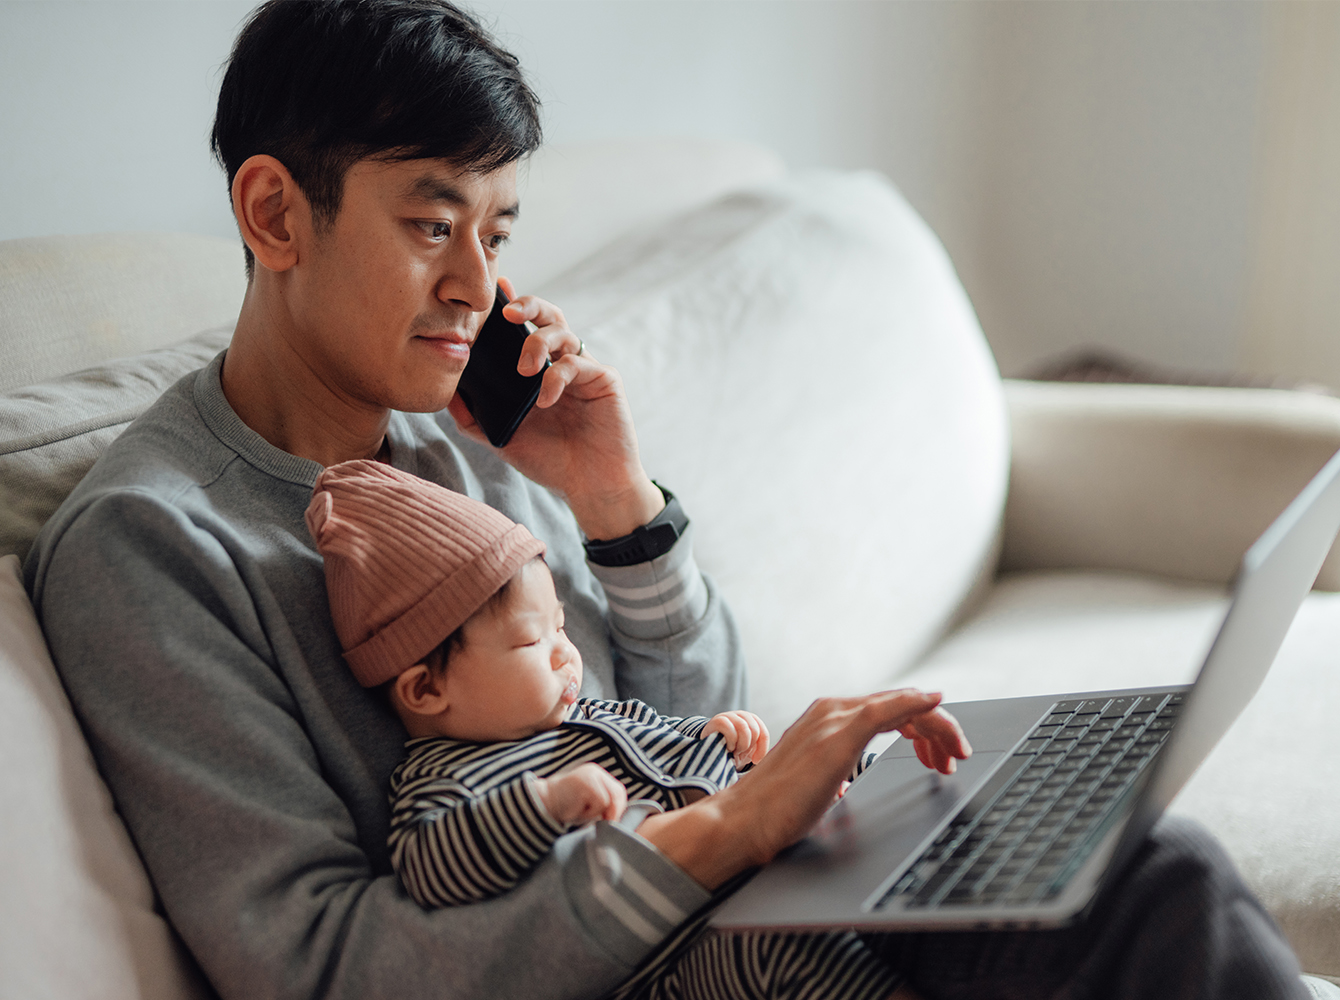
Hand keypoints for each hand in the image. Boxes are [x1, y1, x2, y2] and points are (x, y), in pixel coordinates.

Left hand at [445, 277, 663, 539]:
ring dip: (538, 342)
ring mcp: (585, 369)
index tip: (498, 289)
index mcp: (540, 371)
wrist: (591, 488)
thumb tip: (446, 394)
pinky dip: (556, 377)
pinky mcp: (604, 380)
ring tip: (524, 370)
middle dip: (528, 305)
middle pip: (549, 315)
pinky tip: (545, 401)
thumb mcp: (504, 438)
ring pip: (563, 331)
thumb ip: (475, 419)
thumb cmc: (552, 462)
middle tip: (507, 314)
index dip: (513, 305)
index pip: (525, 329)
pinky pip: (578, 363)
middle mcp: (563, 363)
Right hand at [532, 763, 627, 826]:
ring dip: (598, 812)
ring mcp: (591, 775)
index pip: (618, 791)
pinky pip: (600, 802)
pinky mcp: (587, 781)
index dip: (618, 808)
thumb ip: (604, 804)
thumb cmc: (566, 808)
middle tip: (603, 822)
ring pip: (609, 800)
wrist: (542, 804)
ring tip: (581, 812)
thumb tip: (619, 817)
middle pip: (618, 793)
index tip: (610, 821)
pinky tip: (576, 810)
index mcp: (597, 776)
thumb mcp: (588, 803)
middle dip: (614, 811)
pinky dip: (590, 812)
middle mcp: (595, 772)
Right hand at [636, 689, 969, 887]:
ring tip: (953, 755)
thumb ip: (833, 772)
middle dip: (936, 730)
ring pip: (902, 706)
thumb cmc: (774, 811)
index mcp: (824, 720)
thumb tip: (843, 784)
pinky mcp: (838, 734)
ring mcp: (832, 719)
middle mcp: (829, 711)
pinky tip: (937, 707)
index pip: (886, 712)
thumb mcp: (816, 783)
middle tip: (955, 758)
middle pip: (900, 705)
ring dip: (937, 727)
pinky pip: (889, 710)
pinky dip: (917, 705)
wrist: (743, 821)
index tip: (938, 757)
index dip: (921, 730)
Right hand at [702, 711, 770, 767]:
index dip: (762, 749)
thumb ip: (760, 748)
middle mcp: (742, 715)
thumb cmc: (732, 751)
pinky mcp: (718, 720)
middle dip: (748, 746)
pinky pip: (731, 730)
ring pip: (744, 729)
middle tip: (740, 753)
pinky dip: (731, 742)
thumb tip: (774, 758)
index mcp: (752, 720)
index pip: (763, 733)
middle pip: (755, 730)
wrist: (709, 749)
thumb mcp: (748, 750)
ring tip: (733, 750)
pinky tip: (726, 747)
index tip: (755, 760)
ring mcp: (730, 715)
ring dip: (740, 744)